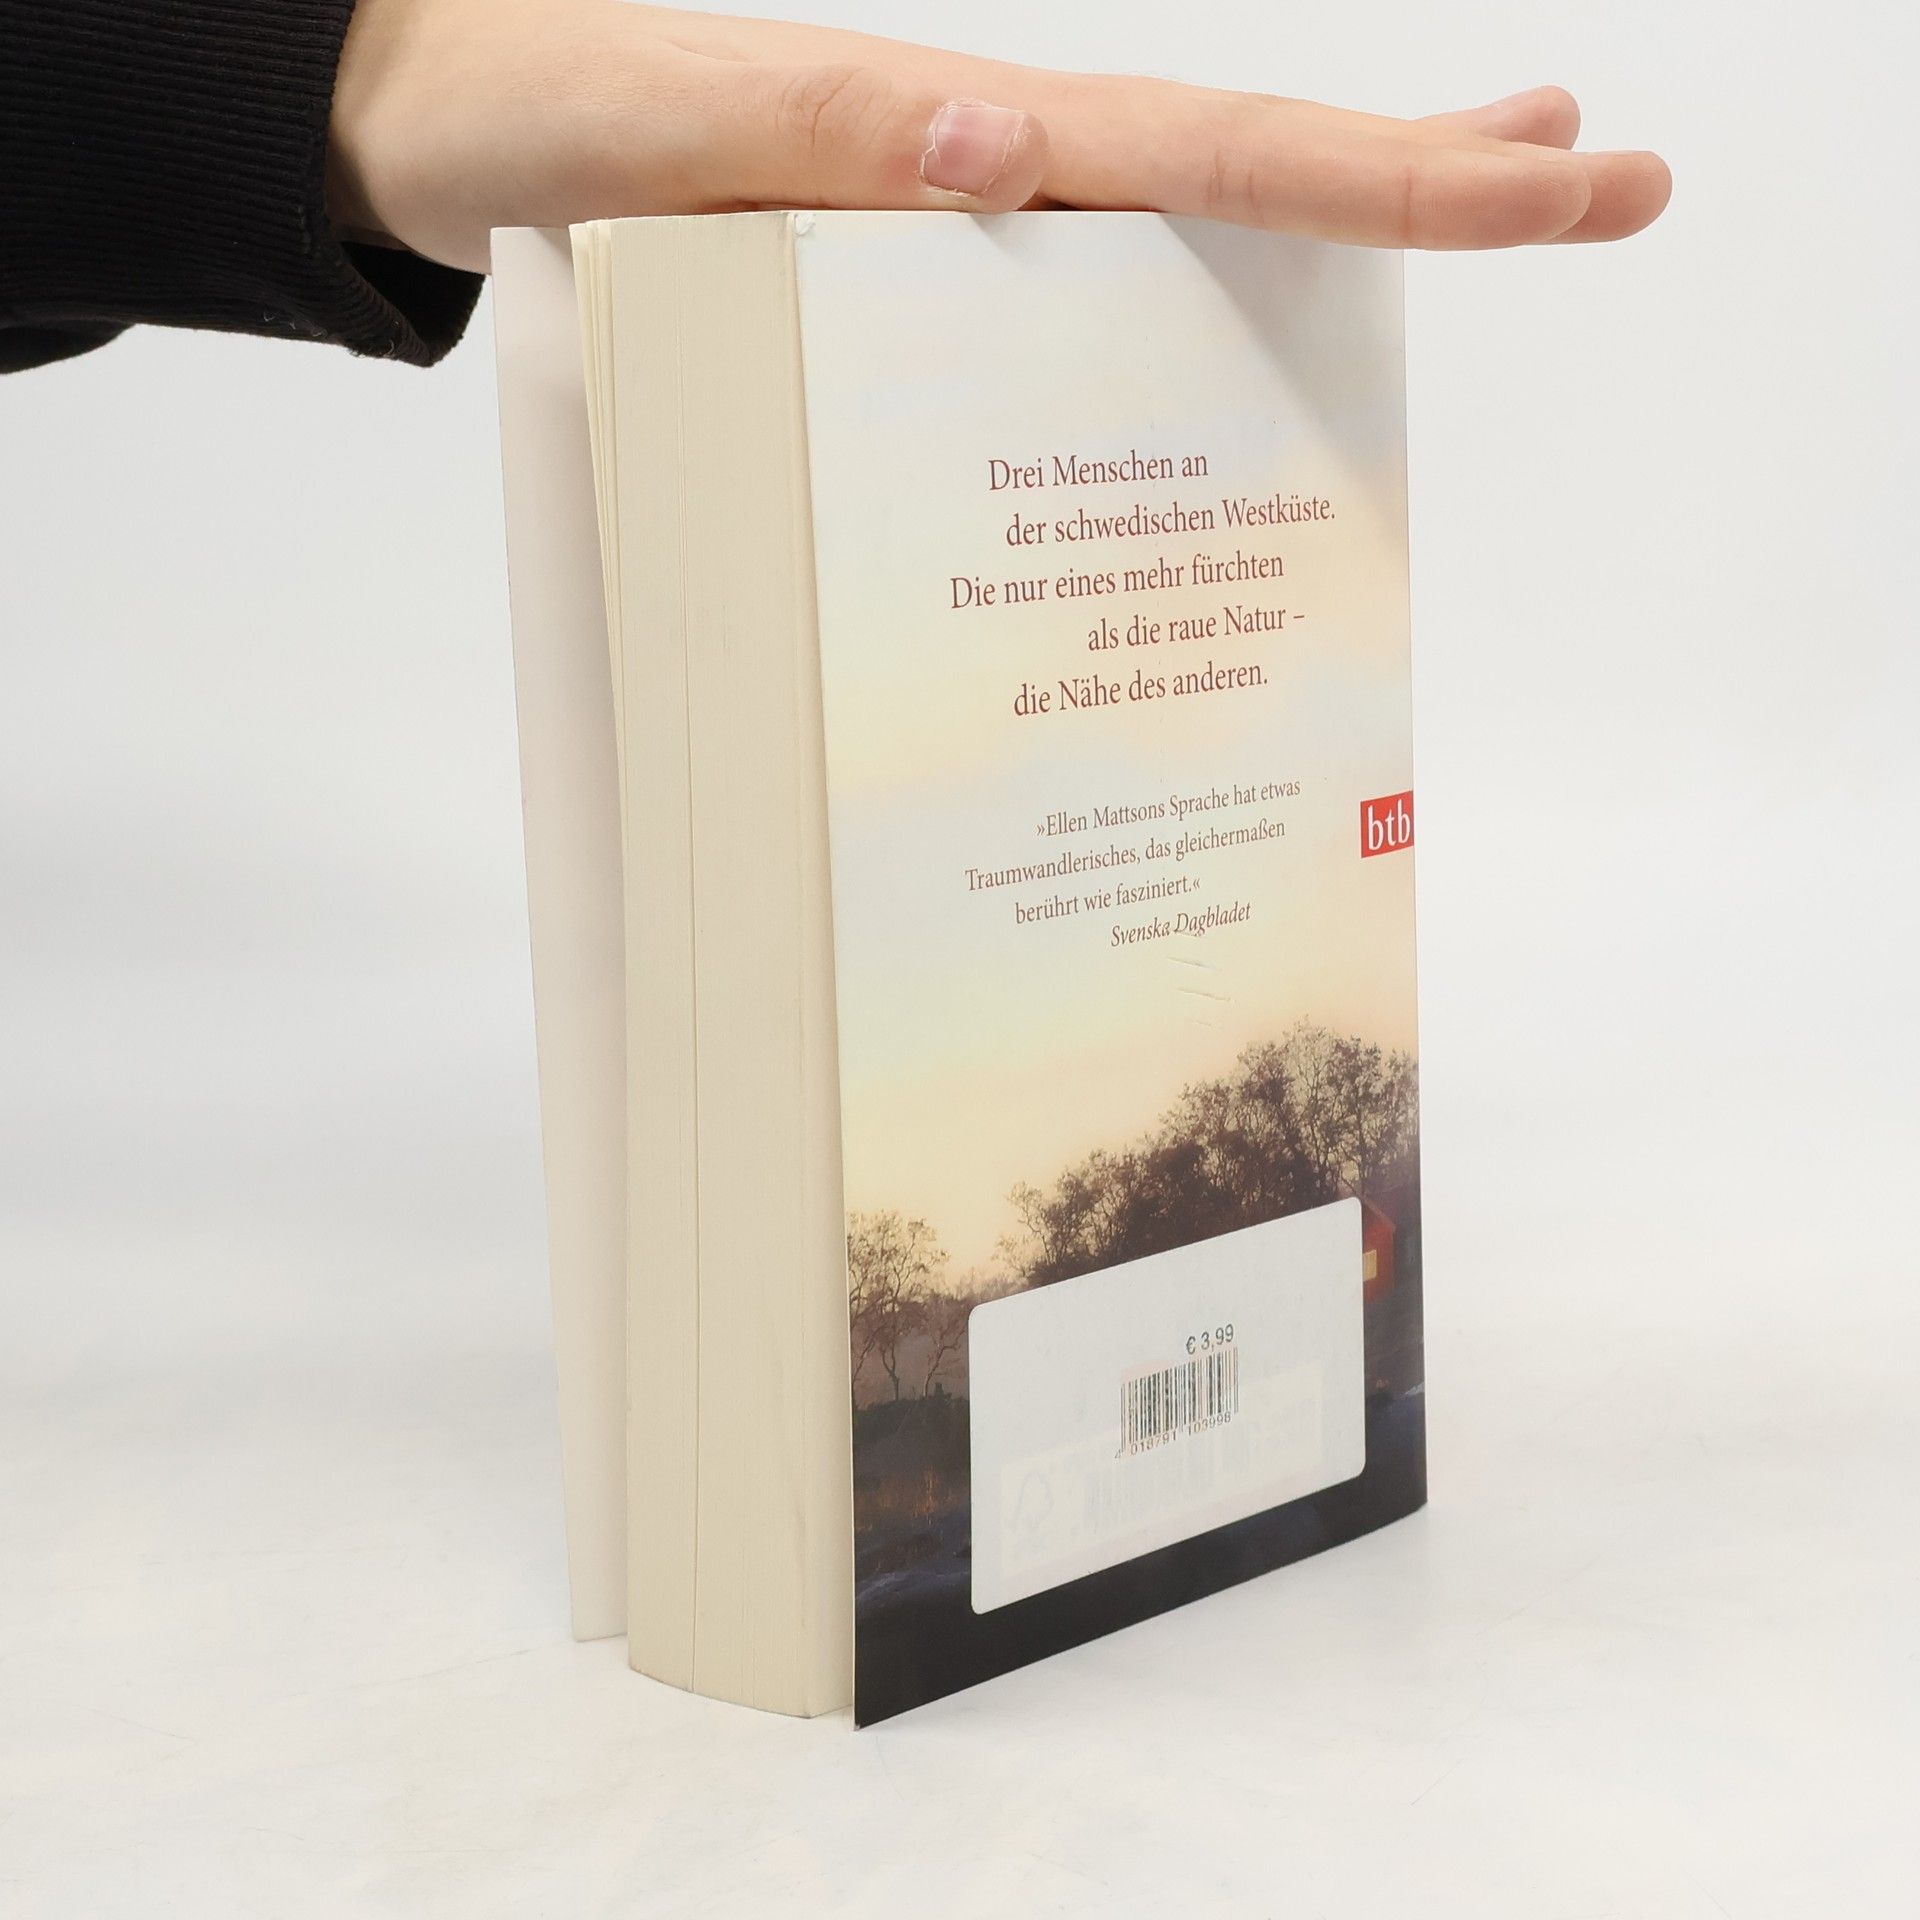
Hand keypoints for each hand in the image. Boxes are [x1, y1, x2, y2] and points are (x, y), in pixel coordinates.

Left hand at [328, 0, 1670, 272]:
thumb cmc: (539, 123)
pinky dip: (1181, 325)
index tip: (1564, 173)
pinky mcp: (911, 287)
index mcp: (966, 137)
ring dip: (1334, 239)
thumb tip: (1006, 150)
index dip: (1398, 177)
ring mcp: (962, 233)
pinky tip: (1224, 357)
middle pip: (1247, 185)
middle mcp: (994, 180)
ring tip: (1481, 218)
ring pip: (1181, 242)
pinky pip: (1074, 316)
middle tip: (1609, 183)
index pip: (1221, 160)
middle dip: (1433, 191)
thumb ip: (823, 133)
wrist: (446, 131)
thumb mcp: (668, 131)